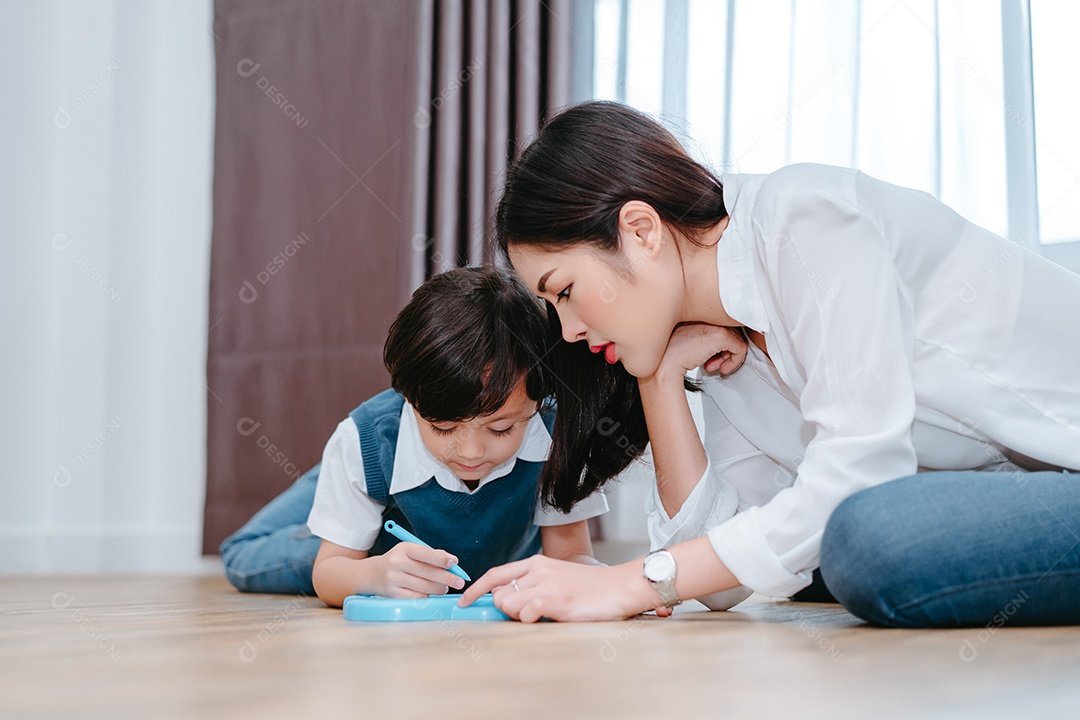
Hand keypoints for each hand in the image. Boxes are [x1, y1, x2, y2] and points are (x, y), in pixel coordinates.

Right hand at [371, 542, 465, 598]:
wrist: (373, 574)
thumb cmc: (399, 561)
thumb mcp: (411, 552)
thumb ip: (432, 555)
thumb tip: (453, 562)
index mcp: (404, 549)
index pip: (425, 553)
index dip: (441, 559)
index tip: (454, 563)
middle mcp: (397, 563)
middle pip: (427, 572)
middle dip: (447, 578)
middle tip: (459, 582)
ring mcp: (394, 579)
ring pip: (424, 586)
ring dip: (439, 588)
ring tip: (444, 587)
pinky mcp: (393, 594)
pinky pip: (417, 597)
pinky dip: (427, 596)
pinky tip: (431, 593)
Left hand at [457, 555, 658, 621]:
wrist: (620, 588)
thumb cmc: (590, 589)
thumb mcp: (557, 578)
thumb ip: (533, 585)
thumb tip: (507, 600)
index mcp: (537, 563)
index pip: (496, 574)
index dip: (476, 589)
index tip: (463, 602)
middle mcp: (538, 570)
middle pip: (499, 594)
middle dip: (504, 610)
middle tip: (527, 615)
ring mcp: (547, 584)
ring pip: (509, 604)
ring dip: (519, 616)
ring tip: (542, 616)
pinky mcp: (556, 600)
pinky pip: (526, 612)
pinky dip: (530, 619)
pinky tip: (548, 617)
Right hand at [656, 323, 747, 380]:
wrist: (664, 365)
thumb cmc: (669, 356)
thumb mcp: (686, 341)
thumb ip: (701, 338)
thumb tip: (717, 347)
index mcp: (695, 313)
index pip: (717, 325)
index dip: (715, 344)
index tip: (708, 356)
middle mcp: (706, 315)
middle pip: (728, 331)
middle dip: (722, 351)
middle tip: (713, 364)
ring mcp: (714, 324)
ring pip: (736, 339)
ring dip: (727, 356)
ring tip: (716, 366)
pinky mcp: (721, 336)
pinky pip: (740, 349)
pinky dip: (735, 362)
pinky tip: (722, 368)